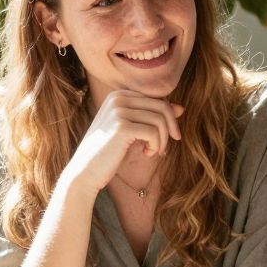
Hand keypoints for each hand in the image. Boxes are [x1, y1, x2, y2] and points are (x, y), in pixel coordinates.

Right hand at [64, 90, 182, 197]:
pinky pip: (154, 132)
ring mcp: (119, 111)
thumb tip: (181, 108)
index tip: (164, 139)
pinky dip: (155, 146)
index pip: (157, 100)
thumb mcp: (133, 131)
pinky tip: (146, 154)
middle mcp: (118, 98)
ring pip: (160, 120)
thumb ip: (153, 117)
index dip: (167, 119)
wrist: (85, 171)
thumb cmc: (109, 152)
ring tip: (154, 152)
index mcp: (119, 95)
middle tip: (164, 148)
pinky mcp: (122, 127)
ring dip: (162, 140)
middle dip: (169, 128)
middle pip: (162, 107)